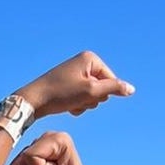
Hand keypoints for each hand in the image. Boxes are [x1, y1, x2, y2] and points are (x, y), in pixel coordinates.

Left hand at [14, 51, 133, 118]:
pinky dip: (77, 105)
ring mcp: (75, 73)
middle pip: (102, 88)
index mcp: (90, 58)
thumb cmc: (60, 94)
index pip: (112, 80)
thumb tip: (131, 89)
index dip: (101, 93)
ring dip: (84, 103)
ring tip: (70, 103)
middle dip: (92, 98)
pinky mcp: (68, 84)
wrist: (32, 101)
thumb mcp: (90, 92)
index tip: (83, 94)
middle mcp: (83, 62)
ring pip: (92, 95)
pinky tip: (66, 106)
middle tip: (76, 99)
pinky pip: (82, 98)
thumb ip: (113, 89)